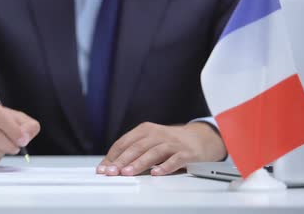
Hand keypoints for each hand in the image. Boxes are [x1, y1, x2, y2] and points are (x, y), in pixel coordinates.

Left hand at [97, 122, 225, 175]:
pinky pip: (175, 160)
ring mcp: (172, 143)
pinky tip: (156, 173)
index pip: (124, 143)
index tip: (104, 168)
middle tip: (112, 172)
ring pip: (153, 152)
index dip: (112, 156)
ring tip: (128, 172)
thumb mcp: (150, 141)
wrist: (199, 138)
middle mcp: (158, 134)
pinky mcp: (186, 153)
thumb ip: (132, 151)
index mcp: (145, 130)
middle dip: (122, 161)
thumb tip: (111, 165)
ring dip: (139, 163)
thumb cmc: (170, 142)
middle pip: (136, 147)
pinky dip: (165, 166)